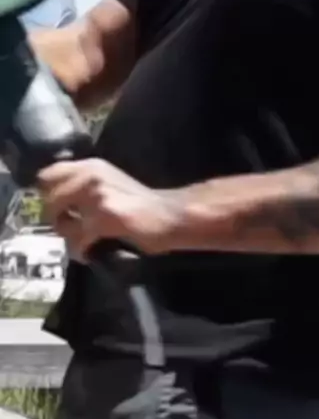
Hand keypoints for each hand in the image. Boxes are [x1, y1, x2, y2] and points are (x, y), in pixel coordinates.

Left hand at [37, 159, 182, 259]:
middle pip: (49, 200)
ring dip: (68, 237)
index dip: (48, 194)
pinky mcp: (105, 218)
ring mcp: (97, 196)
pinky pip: (77, 241)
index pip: (47, 174)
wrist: (170, 215)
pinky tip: (92, 253)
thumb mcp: (109, 182)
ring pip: (60, 223)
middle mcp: (90, 175)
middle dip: (56, 219)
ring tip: (83, 242)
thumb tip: (54, 200)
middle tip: (71, 229)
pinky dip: (81, 252)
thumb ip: (84, 185)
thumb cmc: (141, 202)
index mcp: (90, 165)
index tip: (58, 208)